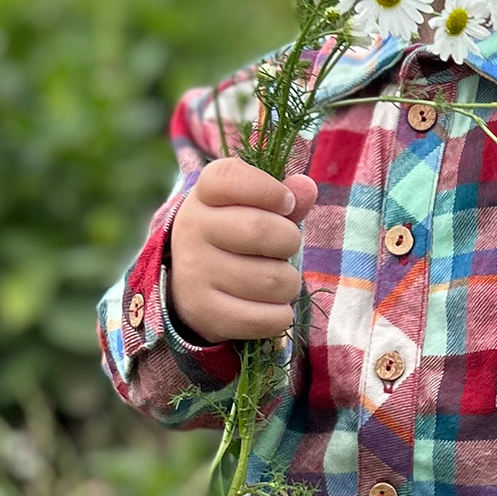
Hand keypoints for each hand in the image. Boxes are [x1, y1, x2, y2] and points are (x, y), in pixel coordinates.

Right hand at [169, 162, 317, 341]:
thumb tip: (306, 187)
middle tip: (286, 248)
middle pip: (261, 230)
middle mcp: (191, 229)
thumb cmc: (236, 237)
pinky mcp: (204, 312)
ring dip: (289, 283)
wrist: (190, 285)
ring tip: (277, 280)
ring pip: (272, 280)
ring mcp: (194, 272)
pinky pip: (264, 318)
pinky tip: (271, 307)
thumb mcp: (254, 209)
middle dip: (290, 241)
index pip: (231, 177)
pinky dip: (281, 315)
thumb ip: (284, 197)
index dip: (270, 190)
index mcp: (204, 194)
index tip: (286, 203)